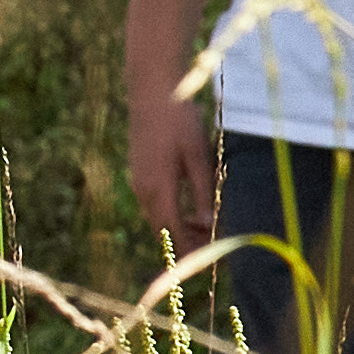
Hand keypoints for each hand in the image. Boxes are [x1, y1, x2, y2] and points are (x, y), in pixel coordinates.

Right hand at [130, 87, 223, 247]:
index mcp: (159, 188)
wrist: (152, 93)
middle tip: (215, 243)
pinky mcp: (139, 174)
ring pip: (158, 219)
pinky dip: (172, 214)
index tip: (208, 260)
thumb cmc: (179, 121)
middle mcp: (144, 191)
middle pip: (163, 231)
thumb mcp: (198, 157)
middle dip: (186, 243)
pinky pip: (155, 205)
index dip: (189, 251)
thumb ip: (202, 192)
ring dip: (180, 228)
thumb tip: (209, 223)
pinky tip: (190, 207)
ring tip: (208, 225)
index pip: (173, 233)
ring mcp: (138, 183)